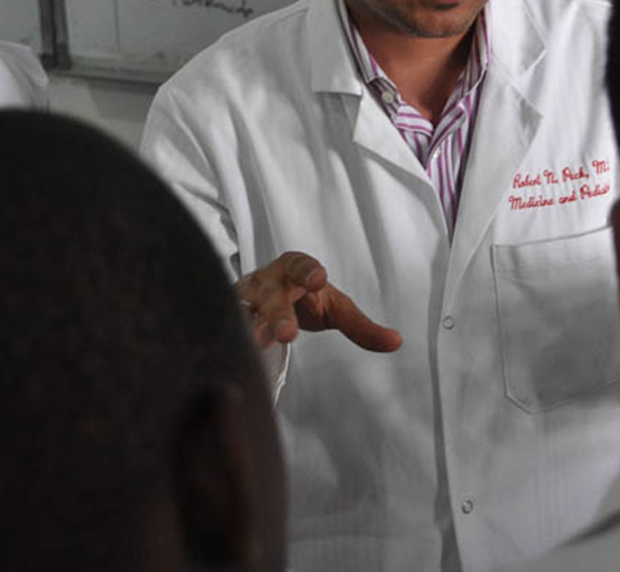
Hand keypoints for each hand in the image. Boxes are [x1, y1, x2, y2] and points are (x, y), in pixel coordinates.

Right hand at [236, 251, 402, 352]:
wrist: (261, 297)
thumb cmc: (302, 299)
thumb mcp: (334, 308)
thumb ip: (361, 327)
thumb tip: (396, 342)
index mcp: (294, 270)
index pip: (300, 264)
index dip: (308, 270)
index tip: (319, 278)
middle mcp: (265, 282)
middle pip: (270, 294)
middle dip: (278, 313)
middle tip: (288, 334)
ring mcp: (241, 301)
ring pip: (241, 312)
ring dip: (247, 328)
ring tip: (254, 345)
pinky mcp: (225, 320)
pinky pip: (223, 328)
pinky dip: (227, 341)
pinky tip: (230, 356)